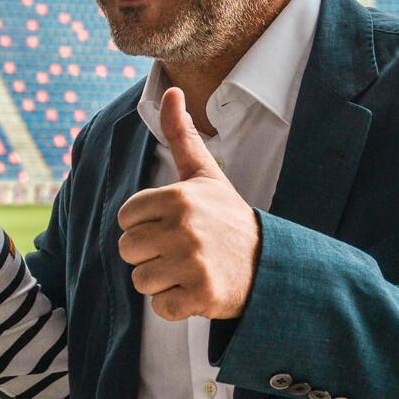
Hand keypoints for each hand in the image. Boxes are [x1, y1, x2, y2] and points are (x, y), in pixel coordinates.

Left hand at [117, 87, 260, 320]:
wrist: (271, 263)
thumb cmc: (228, 217)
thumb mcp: (205, 174)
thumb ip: (181, 134)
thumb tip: (169, 90)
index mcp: (178, 197)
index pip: (126, 218)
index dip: (145, 224)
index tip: (172, 225)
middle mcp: (184, 229)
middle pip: (128, 250)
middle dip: (150, 254)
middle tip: (181, 251)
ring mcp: (193, 264)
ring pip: (140, 281)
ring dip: (161, 281)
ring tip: (189, 269)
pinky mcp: (201, 296)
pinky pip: (160, 308)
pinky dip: (175, 305)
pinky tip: (196, 289)